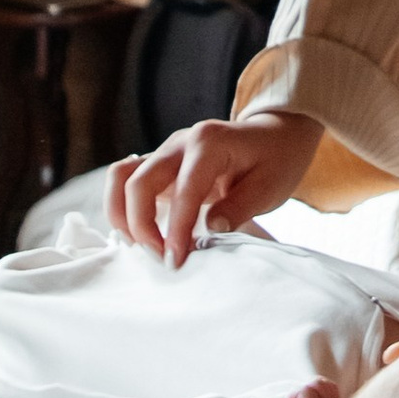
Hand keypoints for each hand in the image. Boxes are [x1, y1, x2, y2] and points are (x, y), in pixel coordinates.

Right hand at [107, 108, 320, 266]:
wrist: (276, 136)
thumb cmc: (275, 160)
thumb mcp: (270, 185)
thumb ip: (239, 207)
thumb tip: (209, 230)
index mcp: (209, 143)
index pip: (183, 190)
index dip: (176, 230)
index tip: (176, 261)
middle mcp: (180, 143)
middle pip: (139, 181)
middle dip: (142, 225)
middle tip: (162, 258)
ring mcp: (166, 151)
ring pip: (122, 176)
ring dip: (123, 215)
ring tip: (141, 246)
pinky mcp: (160, 164)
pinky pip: (126, 179)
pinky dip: (123, 207)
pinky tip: (138, 234)